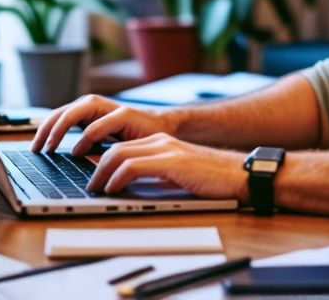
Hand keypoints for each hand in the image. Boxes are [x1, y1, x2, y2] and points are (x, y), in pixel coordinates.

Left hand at [30, 94, 175, 154]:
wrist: (180, 138)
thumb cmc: (148, 148)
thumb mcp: (117, 152)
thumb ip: (98, 154)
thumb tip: (74, 167)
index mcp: (99, 115)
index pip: (66, 115)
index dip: (48, 128)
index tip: (35, 147)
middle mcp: (106, 108)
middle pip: (70, 108)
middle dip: (49, 125)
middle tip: (36, 147)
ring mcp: (118, 109)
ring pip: (83, 108)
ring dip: (63, 126)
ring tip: (50, 146)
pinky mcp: (131, 115)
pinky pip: (103, 123)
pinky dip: (88, 136)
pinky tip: (79, 151)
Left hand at [87, 132, 247, 199]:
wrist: (240, 175)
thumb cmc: (212, 180)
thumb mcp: (176, 176)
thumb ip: (155, 176)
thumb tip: (129, 186)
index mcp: (161, 142)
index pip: (121, 145)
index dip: (100, 159)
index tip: (90, 173)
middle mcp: (161, 141)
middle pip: (114, 147)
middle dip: (94, 165)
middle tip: (87, 184)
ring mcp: (166, 149)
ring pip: (119, 153)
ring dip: (101, 172)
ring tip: (95, 188)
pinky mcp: (172, 161)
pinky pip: (133, 166)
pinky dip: (117, 178)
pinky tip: (112, 189)